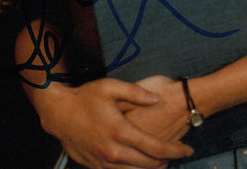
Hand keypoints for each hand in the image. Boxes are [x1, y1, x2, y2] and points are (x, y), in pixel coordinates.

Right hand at [38, 77, 193, 168]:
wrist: (58, 114)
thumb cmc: (86, 98)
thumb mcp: (110, 86)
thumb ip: (136, 92)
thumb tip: (158, 99)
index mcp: (120, 131)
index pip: (155, 148)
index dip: (175, 150)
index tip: (188, 149)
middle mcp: (114, 152)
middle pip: (150, 165)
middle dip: (168, 161)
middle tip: (178, 152)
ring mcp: (104, 163)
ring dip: (153, 168)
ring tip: (164, 159)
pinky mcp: (97, 168)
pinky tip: (142, 162)